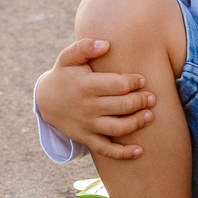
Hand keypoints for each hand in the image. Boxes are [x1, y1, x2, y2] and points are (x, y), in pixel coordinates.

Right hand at [34, 37, 155, 159]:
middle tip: (151, 98)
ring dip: (137, 123)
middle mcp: (87, 107)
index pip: (117, 85)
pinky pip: (106, 150)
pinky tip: (139, 151)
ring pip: (118, 128)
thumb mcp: (68, 57)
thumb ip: (85, 47)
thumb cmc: (64, 75)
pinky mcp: (86, 138)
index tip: (142, 80)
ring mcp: (87, 125)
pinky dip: (123, 153)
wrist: (46, 102)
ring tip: (149, 116)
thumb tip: (106, 44)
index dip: (134, 82)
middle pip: (122, 106)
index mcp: (86, 85)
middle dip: (141, 102)